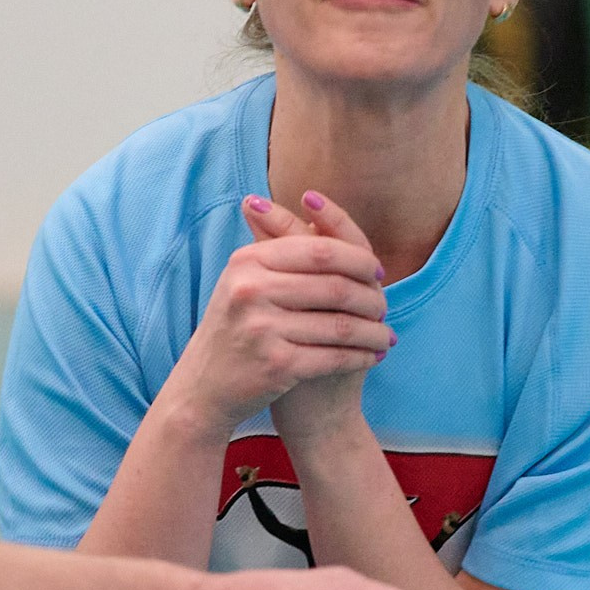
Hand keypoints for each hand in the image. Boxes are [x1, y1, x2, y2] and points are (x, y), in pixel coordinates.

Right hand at [158, 198, 392, 435]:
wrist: (203, 386)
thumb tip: (316, 203)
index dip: (357, 259)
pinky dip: (360, 357)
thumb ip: (278, 244)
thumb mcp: (243, 279)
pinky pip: (335, 356)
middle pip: (335, 286)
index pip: (319, 249)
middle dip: (371, 297)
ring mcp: (263, 328)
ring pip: (341, 325)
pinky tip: (371, 357)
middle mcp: (251, 290)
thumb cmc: (233, 328)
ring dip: (373, 332)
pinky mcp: (277, 364)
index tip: (377, 271)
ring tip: (386, 337)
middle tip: (385, 307)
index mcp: (247, 261)